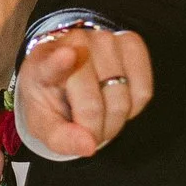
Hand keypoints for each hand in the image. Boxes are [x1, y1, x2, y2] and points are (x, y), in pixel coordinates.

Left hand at [15, 21, 153, 160]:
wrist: (66, 76)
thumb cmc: (51, 100)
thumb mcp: (44, 124)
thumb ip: (61, 139)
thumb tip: (89, 146)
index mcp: (42, 63)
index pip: (52, 63)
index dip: (60, 62)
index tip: (68, 55)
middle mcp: (74, 43)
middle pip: (94, 104)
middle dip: (94, 130)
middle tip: (87, 130)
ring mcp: (104, 39)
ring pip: (122, 100)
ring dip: (115, 121)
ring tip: (100, 114)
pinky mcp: (130, 42)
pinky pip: (143, 91)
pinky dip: (133, 108)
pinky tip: (116, 99)